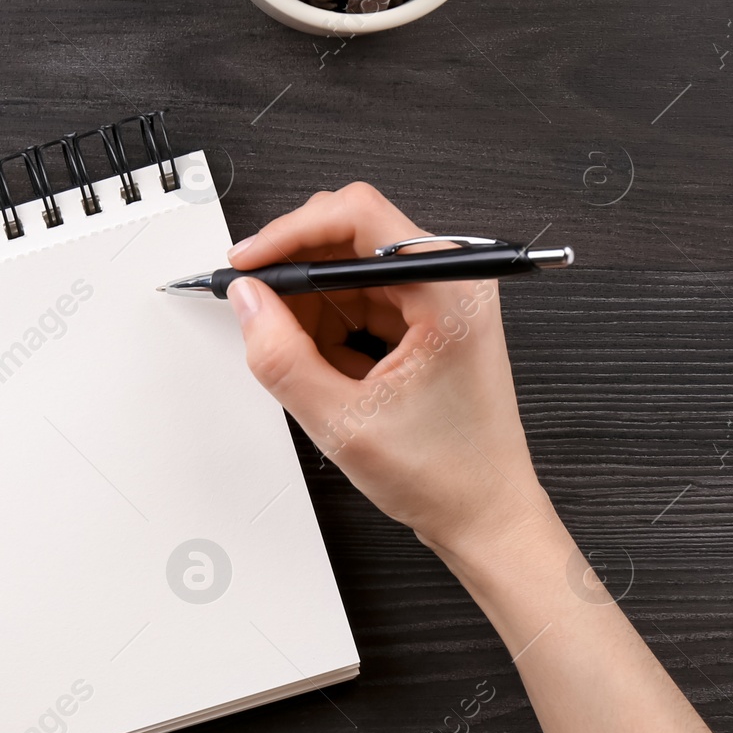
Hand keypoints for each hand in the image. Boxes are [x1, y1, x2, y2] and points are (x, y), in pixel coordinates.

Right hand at [226, 183, 557, 575]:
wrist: (485, 516)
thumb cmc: (446, 476)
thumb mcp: (341, 421)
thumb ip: (281, 357)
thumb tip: (247, 303)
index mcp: (448, 291)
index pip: (357, 215)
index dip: (290, 232)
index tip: (249, 261)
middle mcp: (453, 281)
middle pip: (351, 234)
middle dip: (295, 269)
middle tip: (255, 304)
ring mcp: (442, 298)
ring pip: (349, 267)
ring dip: (310, 303)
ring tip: (298, 356)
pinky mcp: (428, 318)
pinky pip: (361, 297)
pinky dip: (329, 323)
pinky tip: (322, 364)